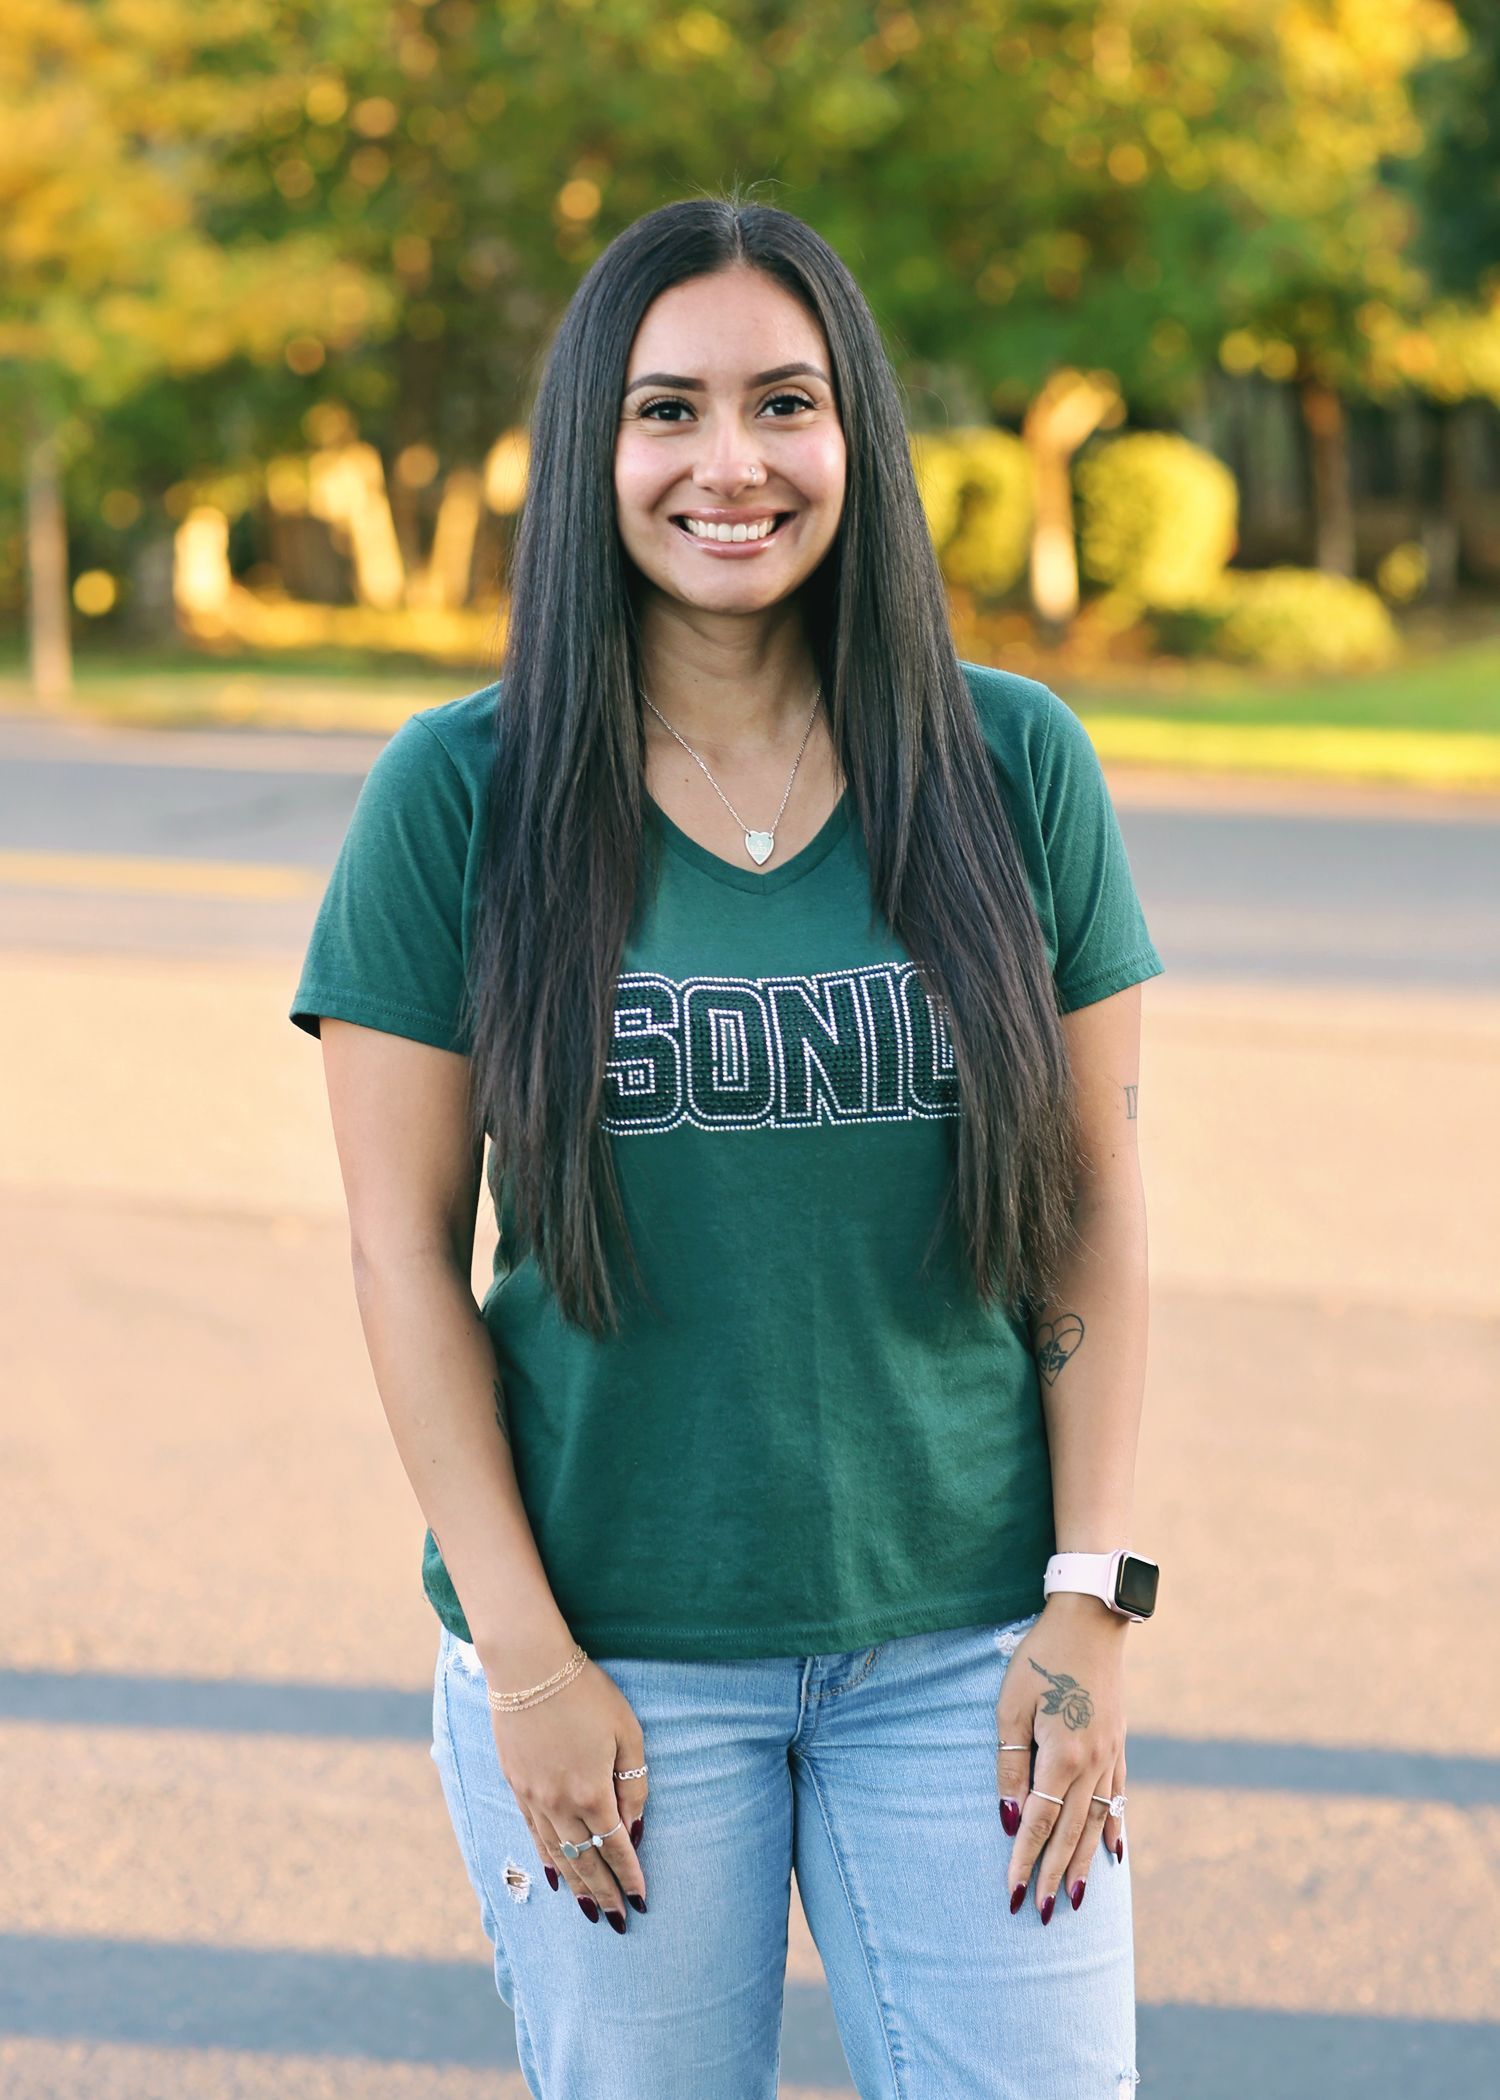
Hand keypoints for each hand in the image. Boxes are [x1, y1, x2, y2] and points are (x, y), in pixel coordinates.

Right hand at [487, 1659, 648, 1931]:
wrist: (529, 1667)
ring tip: (590, 1911)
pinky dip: (546, 1860)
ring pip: (557, 1855)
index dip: (630, 1876)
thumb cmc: (586, 1693)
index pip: (615, 1847)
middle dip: (604, 1893)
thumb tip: (633, 1828)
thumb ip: (633, 1784)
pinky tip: (554, 1876)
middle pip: (585, 1861)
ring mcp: (533, 1797)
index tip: (642, 1900)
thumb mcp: (626, 1732)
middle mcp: (560, 1804)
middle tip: (618, 1922)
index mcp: (592, 1792)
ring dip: (575, 1886)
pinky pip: (534, 1835)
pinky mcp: (515, 1785)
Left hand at [995, 1593, 1128, 1920]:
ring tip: (1076, 1900)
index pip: (1040, 1823)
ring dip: (1084, 1863)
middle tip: (1042, 1914)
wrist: (1090, 1620)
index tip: (1013, 1894)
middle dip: (1054, 1875)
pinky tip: (1113, 1853)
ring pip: (1097, 1823)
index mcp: (1062, 1756)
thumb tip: (1011, 1816)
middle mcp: (1093, 1764)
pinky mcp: (1119, 1744)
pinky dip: (1113, 1828)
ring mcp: (1111, 1756)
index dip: (1024, 1860)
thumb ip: (1011, 1765)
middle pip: (1071, 1833)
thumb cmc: (1040, 1657)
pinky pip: (1117, 1798)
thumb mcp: (1010, 1707)